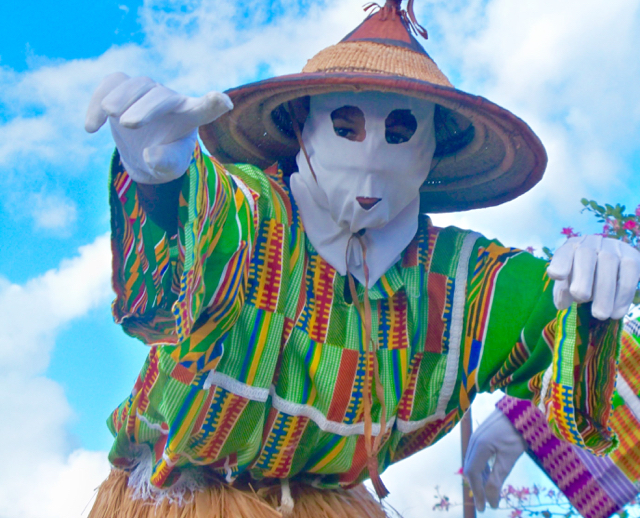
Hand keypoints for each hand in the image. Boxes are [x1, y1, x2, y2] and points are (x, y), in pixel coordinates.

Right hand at [85, 72, 232, 183]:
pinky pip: (111, 83)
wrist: (145, 152)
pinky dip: (98, 100)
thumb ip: (167, 163)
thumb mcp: (170, 167)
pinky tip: (92, 128)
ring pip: (136, 84)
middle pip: (161, 96)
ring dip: (121, 97)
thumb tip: (150, 154)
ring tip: (110, 114)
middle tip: (130, 124)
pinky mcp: (123, 89)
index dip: (213, 104)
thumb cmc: (166, 158)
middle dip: (146, 107)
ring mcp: (146, 92)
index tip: (222, 101)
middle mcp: (170, 100)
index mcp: (191, 117)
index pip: (205, 109)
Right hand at [463, 409, 526, 511]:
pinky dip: (481, 467)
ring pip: (473, 461)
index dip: (477, 492)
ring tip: (488, 490)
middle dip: (477, 487)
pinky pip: (477, 454)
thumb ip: (497, 479)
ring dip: (479, 477)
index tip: (484, 508)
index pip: (472, 474)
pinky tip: (489, 473)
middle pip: (470, 468)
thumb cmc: (518, 433)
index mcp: (479, 446)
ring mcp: (476, 435)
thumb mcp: (509, 458)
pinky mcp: (482, 433)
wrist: (522, 408)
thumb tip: (491, 502)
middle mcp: (473, 440)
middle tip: (486, 502)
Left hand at [547, 235, 639, 319]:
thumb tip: (562, 305)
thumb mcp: (569, 281)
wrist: (615, 262)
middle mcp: (591, 243)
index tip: (556, 275)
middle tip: (581, 299)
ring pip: (609, 266)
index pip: (564, 252)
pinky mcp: (632, 258)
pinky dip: (622, 297)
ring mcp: (613, 248)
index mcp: (571, 247)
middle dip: (583, 279)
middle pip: (586, 256)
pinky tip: (616, 314)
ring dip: (604, 294)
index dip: (560, 262)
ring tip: (600, 315)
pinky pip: (628, 277)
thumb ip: (562, 291)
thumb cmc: (584, 274)